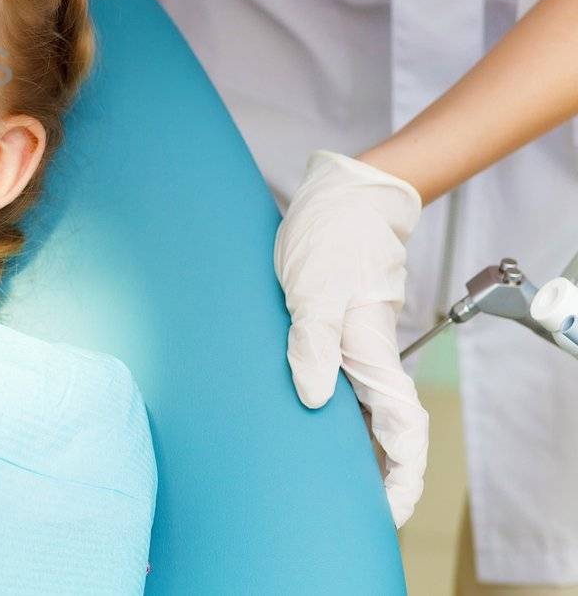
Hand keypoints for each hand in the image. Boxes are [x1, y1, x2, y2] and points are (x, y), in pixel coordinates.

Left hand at [275, 150, 427, 526]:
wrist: (340, 196)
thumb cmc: (331, 236)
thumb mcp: (313, 287)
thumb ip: (312, 341)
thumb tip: (314, 400)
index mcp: (371, 354)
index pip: (401, 431)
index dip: (399, 477)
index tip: (387, 513)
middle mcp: (366, 356)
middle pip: (385, 432)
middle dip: (375, 476)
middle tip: (348, 512)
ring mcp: (351, 345)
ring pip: (362, 411)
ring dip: (351, 447)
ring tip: (325, 483)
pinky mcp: (331, 331)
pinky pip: (338, 384)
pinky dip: (329, 412)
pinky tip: (308, 423)